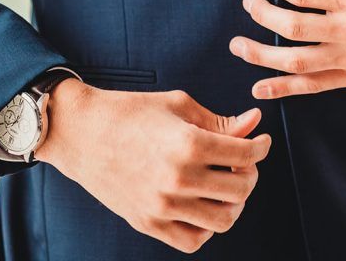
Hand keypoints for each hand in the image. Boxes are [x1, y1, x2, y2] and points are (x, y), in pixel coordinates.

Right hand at [34, 78, 271, 253]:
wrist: (83, 132)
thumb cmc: (132, 111)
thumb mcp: (179, 105)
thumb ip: (219, 121)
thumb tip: (254, 124)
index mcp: (189, 143)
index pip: (245, 154)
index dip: (261, 146)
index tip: (261, 141)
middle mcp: (178, 179)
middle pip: (240, 189)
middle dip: (250, 173)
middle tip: (244, 162)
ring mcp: (163, 206)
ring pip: (223, 220)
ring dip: (234, 203)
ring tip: (227, 185)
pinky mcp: (148, 223)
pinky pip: (193, 240)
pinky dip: (207, 227)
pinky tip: (204, 204)